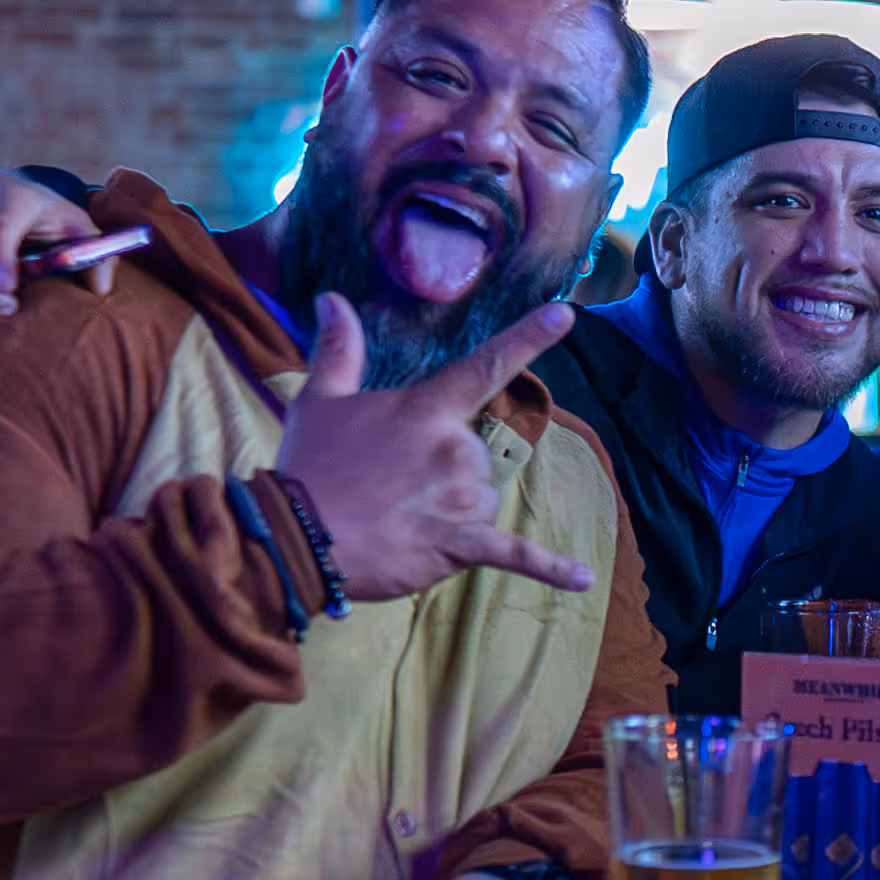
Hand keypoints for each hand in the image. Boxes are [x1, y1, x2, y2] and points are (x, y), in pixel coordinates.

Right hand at [273, 291, 594, 601]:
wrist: (297, 535)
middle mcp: (456, 448)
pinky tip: (582, 580)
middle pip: (478, 455)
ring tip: (398, 519)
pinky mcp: (460, 545)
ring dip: (452, 512)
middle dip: (443, 473)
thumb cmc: (308, 465)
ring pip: (481, 501)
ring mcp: (462, 498)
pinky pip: (514, 557)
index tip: (565, 313)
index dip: (528, 337)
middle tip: (389, 488)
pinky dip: (550, 569)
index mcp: (426, 409)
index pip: (485, 365)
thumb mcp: (318, 399)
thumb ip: (338, 349)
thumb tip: (331, 299)